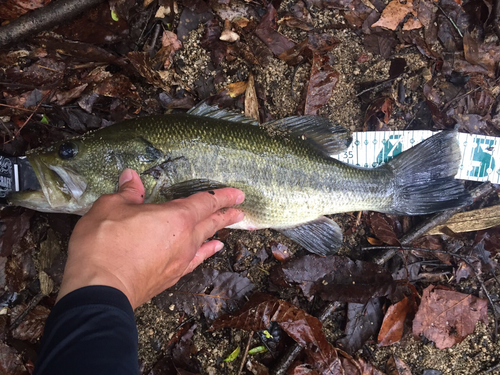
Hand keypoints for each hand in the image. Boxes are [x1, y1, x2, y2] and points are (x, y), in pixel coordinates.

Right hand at [57, 169, 244, 308]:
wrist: (100, 291)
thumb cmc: (104, 245)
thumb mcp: (110, 207)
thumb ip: (127, 192)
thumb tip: (132, 178)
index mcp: (176, 216)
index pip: (207, 202)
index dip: (223, 196)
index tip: (238, 193)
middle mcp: (186, 238)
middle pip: (212, 222)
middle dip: (227, 214)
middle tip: (240, 209)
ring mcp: (181, 260)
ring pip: (205, 241)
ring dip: (217, 232)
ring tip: (227, 229)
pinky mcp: (171, 277)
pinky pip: (196, 260)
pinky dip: (206, 252)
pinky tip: (212, 250)